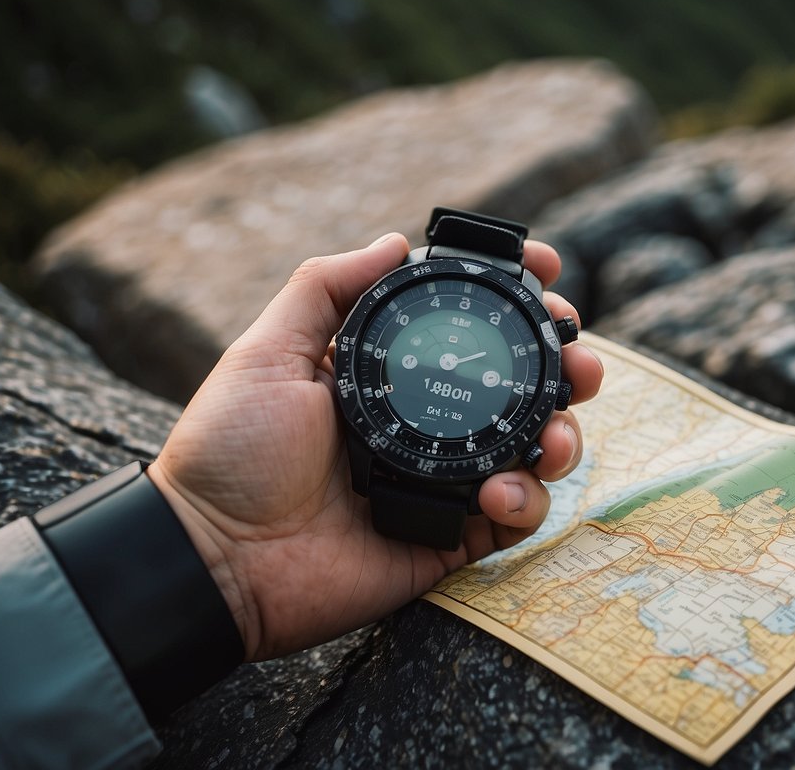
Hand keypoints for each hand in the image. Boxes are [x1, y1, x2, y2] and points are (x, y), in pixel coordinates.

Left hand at [148, 233, 603, 660]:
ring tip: (556, 436)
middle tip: (582, 361)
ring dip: (562, 437)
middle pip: (519, 387)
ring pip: (532, 451)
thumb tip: (395, 237)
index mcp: (389, 372)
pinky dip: (524, 504)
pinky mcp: (448, 538)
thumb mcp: (268, 351)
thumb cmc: (229, 450)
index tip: (547, 272)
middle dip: (567, 368)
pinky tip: (500, 493)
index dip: (515, 299)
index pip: (468, 328)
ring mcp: (442, 480)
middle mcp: (424, 420)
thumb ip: (326, 288)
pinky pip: (511, 520)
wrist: (212, 557)